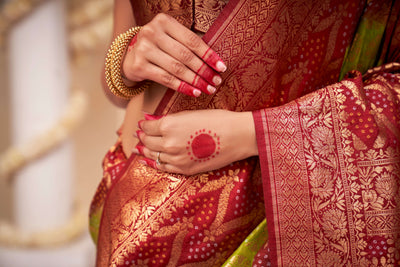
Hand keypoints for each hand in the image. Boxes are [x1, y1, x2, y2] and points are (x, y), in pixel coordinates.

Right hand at [123, 13, 226, 96]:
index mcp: (163, 21)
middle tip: (216, 81)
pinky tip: (194, 92)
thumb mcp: (170, 38)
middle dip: (204, 70)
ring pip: (176, 68)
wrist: (129, 57)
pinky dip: (182, 87)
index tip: (221, 67)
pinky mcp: (138, 66)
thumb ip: (187, 45)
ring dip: (195, 81)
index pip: (191, 40)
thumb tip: (216, 63)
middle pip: (185, 55)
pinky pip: (166, 79)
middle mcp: (151, 32)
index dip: (209, 55)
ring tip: (208, 88)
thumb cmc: (158, 48)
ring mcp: (143, 49)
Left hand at [133, 110, 258, 174]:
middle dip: (142, 136)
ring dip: (145, 150)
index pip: (147, 126)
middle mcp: (168, 143)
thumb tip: (148, 118)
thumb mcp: (190, 113)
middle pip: (147, 141)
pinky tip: (146, 161)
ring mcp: (176, 158)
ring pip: (152, 155)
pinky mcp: (184, 169)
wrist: (237, 136)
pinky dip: (152, 164)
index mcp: (169, 125)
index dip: (143, 124)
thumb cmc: (217, 120)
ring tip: (139, 148)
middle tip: (139, 134)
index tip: (142, 123)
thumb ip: (168, 119)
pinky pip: (162, 167)